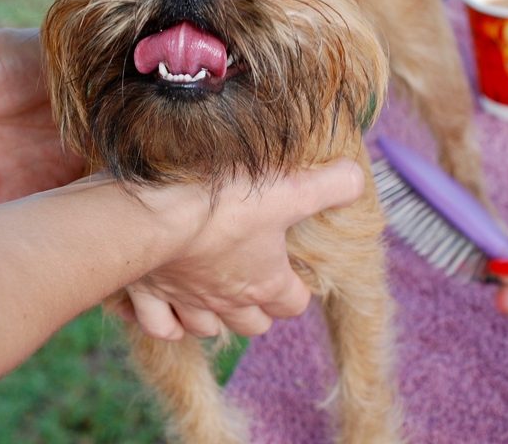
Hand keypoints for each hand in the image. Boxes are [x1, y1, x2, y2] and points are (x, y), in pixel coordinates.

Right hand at [117, 159, 364, 339]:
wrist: (155, 214)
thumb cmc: (224, 203)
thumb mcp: (288, 188)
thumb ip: (329, 185)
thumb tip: (358, 179)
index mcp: (264, 281)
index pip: (293, 304)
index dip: (296, 290)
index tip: (294, 271)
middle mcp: (227, 300)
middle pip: (252, 325)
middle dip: (257, 309)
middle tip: (254, 281)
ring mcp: (186, 301)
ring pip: (206, 328)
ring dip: (213, 317)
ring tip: (213, 294)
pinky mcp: (148, 294)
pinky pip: (160, 326)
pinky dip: (167, 322)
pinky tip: (169, 307)